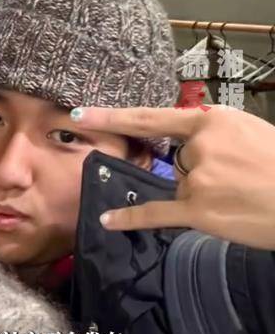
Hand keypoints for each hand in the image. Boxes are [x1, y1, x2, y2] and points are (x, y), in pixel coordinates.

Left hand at [72, 105, 274, 249]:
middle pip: (179, 162)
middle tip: (242, 180)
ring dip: (205, 195)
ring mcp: (197, 179)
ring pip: (182, 187)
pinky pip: (156, 214)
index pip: (152, 117)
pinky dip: (130, 218)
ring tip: (243, 196)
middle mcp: (200, 146)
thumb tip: (190, 147)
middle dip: (203, 173)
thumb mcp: (251, 131)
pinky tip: (108, 220)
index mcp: (212, 120)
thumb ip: (217, 134)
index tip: (81, 113)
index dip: (114, 116)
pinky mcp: (198, 210)